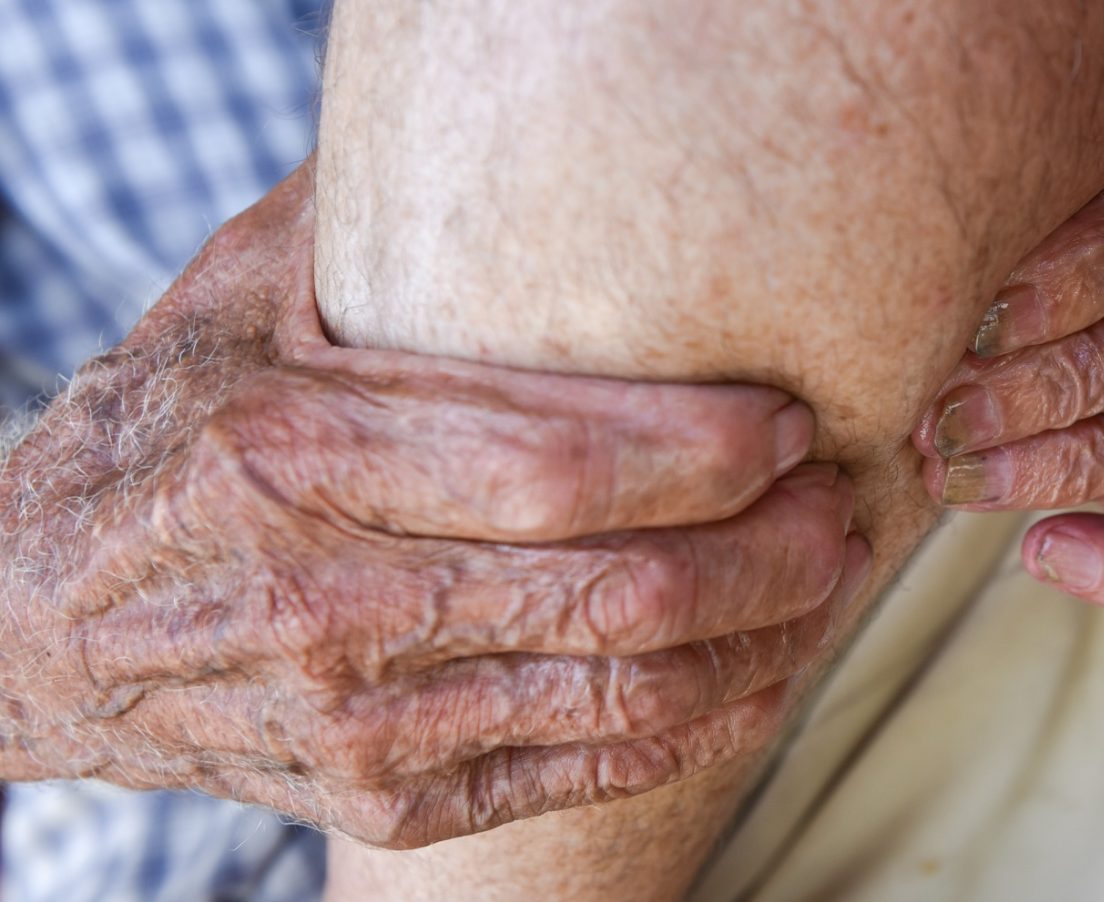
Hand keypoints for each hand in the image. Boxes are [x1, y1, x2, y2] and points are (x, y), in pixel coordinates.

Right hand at [0, 163, 869, 847]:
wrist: (32, 622)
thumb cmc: (153, 439)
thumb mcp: (230, 307)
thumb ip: (366, 226)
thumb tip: (493, 123)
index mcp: (296, 455)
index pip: (559, 466)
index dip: (705, 450)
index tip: (789, 421)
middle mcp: (328, 603)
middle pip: (617, 589)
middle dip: (768, 549)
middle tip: (837, 505)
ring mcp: (357, 723)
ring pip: (618, 691)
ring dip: (757, 640)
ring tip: (822, 583)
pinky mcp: (380, 799)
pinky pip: (575, 773)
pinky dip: (691, 729)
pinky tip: (755, 682)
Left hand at [914, 107, 1103, 610]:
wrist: (949, 313)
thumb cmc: (950, 243)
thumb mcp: (950, 208)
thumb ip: (949, 218)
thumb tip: (882, 258)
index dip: (1079, 276)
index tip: (976, 326)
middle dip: (1053, 387)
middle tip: (943, 419)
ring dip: (1076, 465)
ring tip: (958, 478)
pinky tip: (1040, 551)